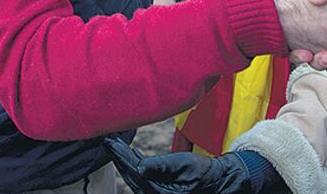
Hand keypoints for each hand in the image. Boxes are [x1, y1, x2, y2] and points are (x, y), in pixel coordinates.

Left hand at [104, 138, 251, 193]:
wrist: (219, 180)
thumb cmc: (205, 172)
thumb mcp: (186, 166)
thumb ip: (162, 167)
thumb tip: (139, 166)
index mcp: (162, 193)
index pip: (135, 172)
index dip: (122, 156)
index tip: (111, 142)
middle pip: (131, 175)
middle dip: (118, 157)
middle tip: (107, 139)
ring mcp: (156, 192)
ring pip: (133, 176)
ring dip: (123, 159)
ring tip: (113, 142)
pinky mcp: (158, 188)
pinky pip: (140, 176)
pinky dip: (132, 163)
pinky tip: (127, 153)